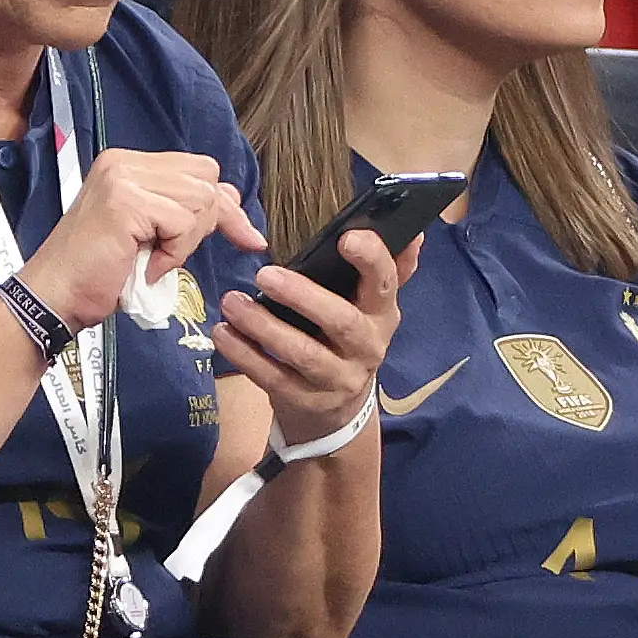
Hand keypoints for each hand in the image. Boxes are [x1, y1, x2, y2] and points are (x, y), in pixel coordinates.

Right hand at [17, 149, 267, 331]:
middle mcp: (125, 162)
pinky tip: (149, 266)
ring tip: (155, 260)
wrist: (54, 297)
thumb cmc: (97, 273)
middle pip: (206, 178)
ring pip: (200, 200)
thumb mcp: (149, 234)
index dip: (224, 204)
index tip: (244, 235)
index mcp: (129, 164)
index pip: (200, 168)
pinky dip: (174, 253)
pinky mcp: (125, 201)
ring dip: (187, 240)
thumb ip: (182, 210)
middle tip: (179, 252)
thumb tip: (231, 198)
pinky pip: (182, 223)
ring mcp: (123, 179)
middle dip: (211, 221)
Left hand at [213, 231, 416, 446]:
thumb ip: (387, 268)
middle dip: (303, 296)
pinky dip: (245, 355)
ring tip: (233, 302)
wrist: (337, 408)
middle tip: (265, 275)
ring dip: (264, 326)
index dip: (371, 260)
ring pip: (303, 353)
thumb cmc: (347, 338)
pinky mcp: (306, 400)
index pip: (385, 283)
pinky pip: (273, 378)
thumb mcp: (370, 306)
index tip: (347, 236)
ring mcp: (338, 379)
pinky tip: (224, 334)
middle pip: (340, 321)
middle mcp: (367, 347)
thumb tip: (413, 229)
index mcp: (382, 314)